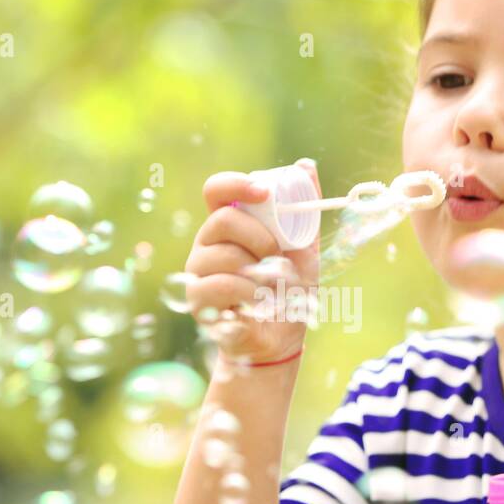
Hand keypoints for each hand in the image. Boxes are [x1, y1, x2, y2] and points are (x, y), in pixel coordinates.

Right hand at [184, 159, 320, 363]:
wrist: (281, 339)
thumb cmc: (289, 292)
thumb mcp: (304, 248)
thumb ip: (304, 210)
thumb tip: (306, 165)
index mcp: (229, 225)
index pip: (216, 190)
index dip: (236, 184)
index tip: (264, 193)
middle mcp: (208, 243)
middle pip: (222, 221)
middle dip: (259, 237)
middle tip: (278, 255)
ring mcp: (198, 271)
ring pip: (223, 255)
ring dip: (259, 271)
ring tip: (271, 286)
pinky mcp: (197, 300)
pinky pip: (221, 285)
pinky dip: (249, 293)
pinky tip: (258, 302)